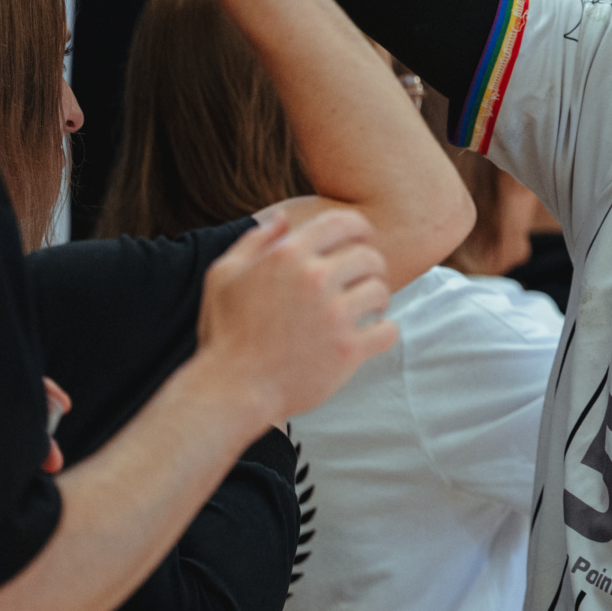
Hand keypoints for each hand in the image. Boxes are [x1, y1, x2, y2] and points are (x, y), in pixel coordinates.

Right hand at [194, 208, 399, 425]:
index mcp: (287, 256)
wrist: (231, 390)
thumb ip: (254, 242)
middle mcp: (314, 279)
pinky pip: (388, 330)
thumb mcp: (223, 277)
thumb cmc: (225, 334)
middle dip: (370, 267)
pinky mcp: (348, 350)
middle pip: (369, 257)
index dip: (359, 229)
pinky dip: (384, 332)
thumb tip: (283, 219)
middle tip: (362, 281)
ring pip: (381, 290)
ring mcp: (334, 316)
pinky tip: (371, 335)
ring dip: (377, 298)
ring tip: (367, 308)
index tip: (361, 241)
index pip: (344, 223)